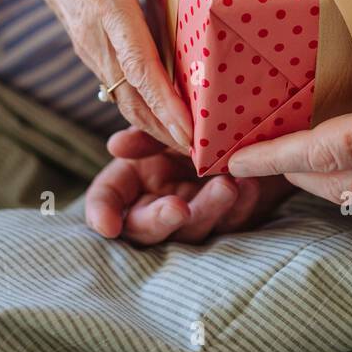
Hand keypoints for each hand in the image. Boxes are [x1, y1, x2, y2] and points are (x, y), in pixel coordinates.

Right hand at [5, 0, 211, 150]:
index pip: (137, 58)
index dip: (163, 97)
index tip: (190, 127)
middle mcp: (94, 33)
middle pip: (133, 93)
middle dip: (167, 129)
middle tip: (205, 154)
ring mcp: (91, 49)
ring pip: (126, 100)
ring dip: (157, 129)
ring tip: (196, 151)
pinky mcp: (93, 56)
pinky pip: (121, 92)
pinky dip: (146, 115)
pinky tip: (173, 130)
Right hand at [85, 127, 294, 243]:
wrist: (240, 124)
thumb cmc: (193, 121)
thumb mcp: (168, 121)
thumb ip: (144, 134)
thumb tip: (116, 145)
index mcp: (133, 178)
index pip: (106, 200)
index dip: (101, 215)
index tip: (108, 227)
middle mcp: (158, 202)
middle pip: (146, 227)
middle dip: (160, 220)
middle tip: (178, 209)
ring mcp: (193, 215)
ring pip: (193, 230)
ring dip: (209, 210)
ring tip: (227, 186)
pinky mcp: (228, 219)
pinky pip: (233, 222)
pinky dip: (241, 206)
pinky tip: (250, 186)